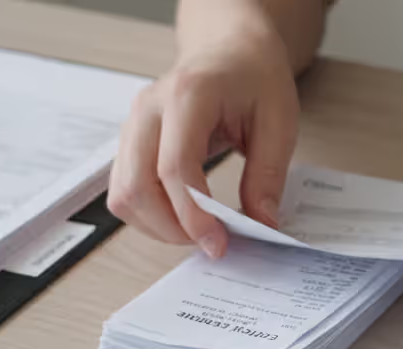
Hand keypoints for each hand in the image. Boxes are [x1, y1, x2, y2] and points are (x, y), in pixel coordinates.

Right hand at [108, 26, 299, 257]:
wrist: (231, 50)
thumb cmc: (255, 78)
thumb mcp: (279, 122)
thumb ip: (267, 176)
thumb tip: (262, 225)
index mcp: (188, 95)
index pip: (174, 166)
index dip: (192, 214)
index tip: (218, 243)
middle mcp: (149, 108)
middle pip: (137, 185)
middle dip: (172, 228)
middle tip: (211, 243)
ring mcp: (133, 123)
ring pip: (123, 193)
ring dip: (157, 225)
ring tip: (199, 232)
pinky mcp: (130, 141)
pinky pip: (124, 189)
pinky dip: (149, 214)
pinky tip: (182, 218)